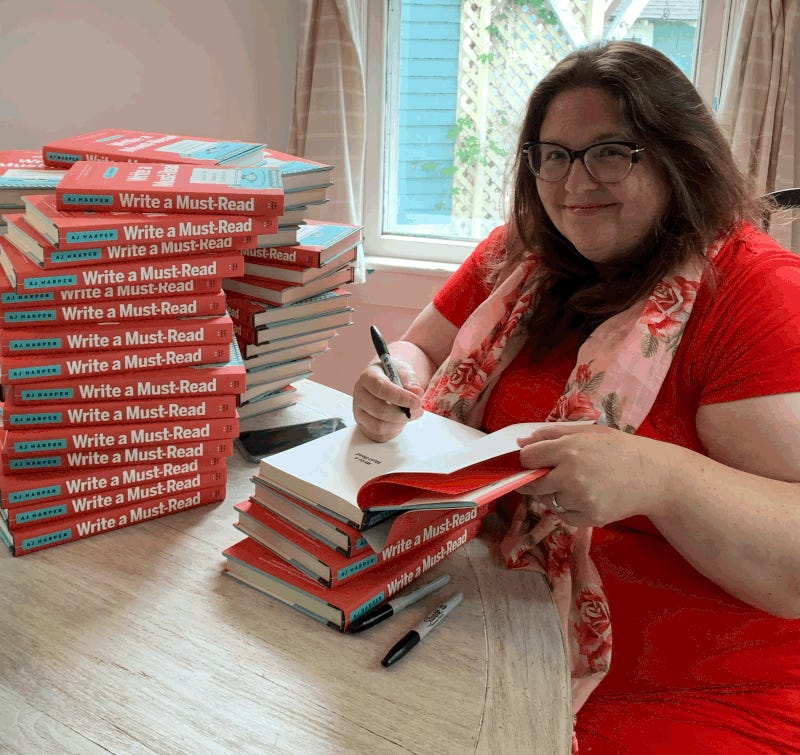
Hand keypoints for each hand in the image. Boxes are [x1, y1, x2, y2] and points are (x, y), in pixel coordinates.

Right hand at [352, 361, 423, 441]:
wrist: (389, 381)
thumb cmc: (395, 375)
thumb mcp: (405, 372)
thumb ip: (411, 381)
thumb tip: (416, 393)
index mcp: (368, 377)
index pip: (380, 388)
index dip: (400, 397)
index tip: (416, 402)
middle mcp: (360, 394)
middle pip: (379, 410)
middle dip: (403, 414)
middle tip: (418, 411)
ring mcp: (359, 411)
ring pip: (378, 426)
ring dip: (399, 424)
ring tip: (409, 416)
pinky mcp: (363, 425)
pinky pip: (379, 435)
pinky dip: (393, 431)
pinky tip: (400, 422)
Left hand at [515, 424, 675, 526]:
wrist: (654, 476)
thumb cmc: (619, 449)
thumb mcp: (586, 433)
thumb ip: (551, 435)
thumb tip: (520, 442)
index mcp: (569, 450)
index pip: (528, 458)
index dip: (527, 459)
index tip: (532, 460)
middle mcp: (571, 476)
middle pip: (533, 484)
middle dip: (534, 480)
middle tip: (548, 475)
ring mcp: (580, 499)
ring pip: (548, 501)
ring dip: (553, 494)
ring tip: (575, 483)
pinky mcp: (589, 517)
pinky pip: (563, 516)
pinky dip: (567, 509)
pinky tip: (584, 497)